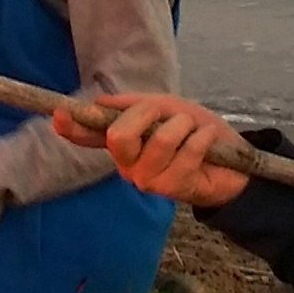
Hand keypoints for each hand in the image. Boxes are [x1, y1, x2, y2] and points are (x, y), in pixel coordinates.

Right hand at [55, 94, 251, 209]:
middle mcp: (128, 165)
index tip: (59, 114)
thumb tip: (98, 103)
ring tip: (195, 131)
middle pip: (119, 136)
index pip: (89, 137)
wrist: (234, 164)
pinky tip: (208, 143)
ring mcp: (148, 180)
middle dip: (148, 114)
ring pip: (160, 140)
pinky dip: (203, 138)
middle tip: (169, 115)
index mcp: (123, 145)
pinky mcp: (172, 189)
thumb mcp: (167, 110)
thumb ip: (135, 106)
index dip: (72, 126)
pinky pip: (186, 151)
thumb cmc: (196, 134)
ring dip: (185, 126)